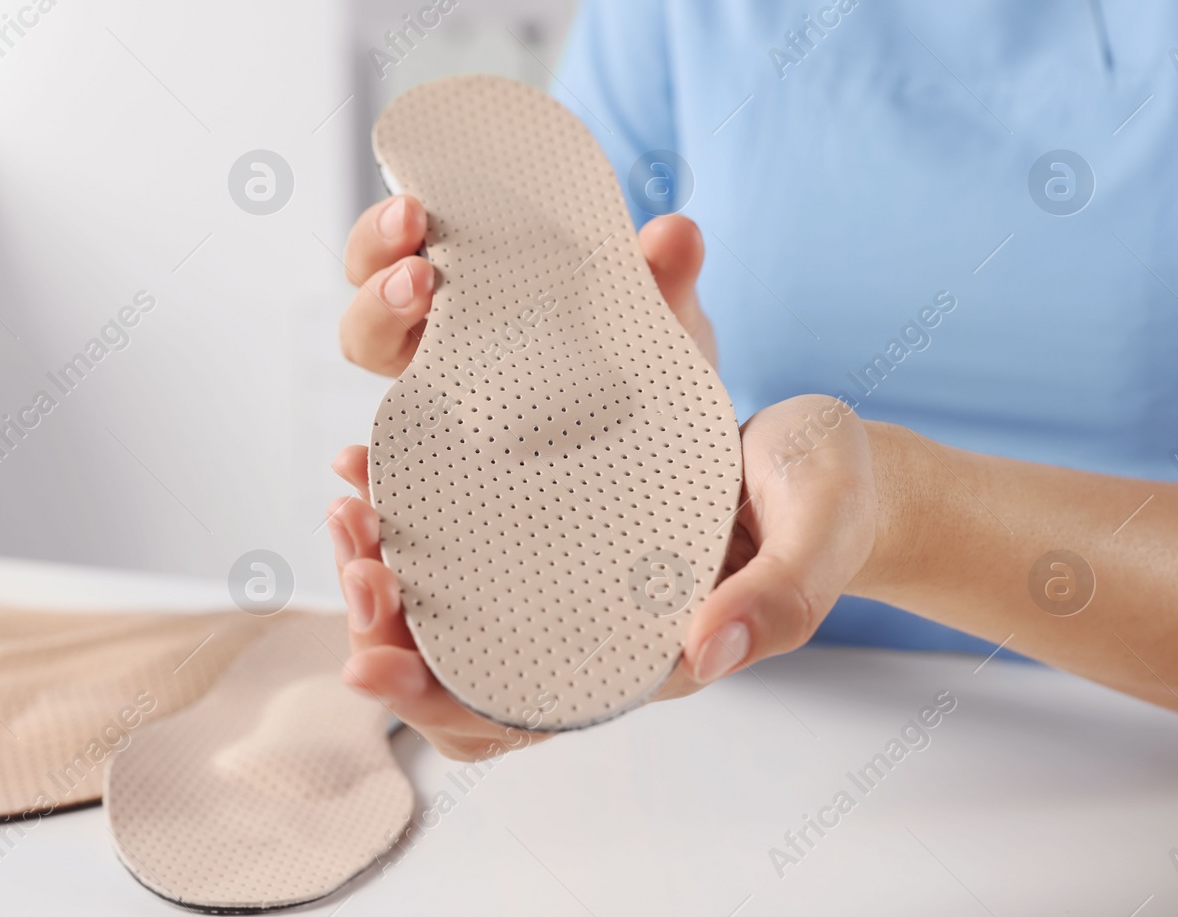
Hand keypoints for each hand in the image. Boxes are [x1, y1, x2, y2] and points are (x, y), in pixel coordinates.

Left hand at [330, 202, 887, 757]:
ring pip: (452, 607)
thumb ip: (780, 596)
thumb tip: (707, 651)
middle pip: (461, 668)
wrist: (825, 463)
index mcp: (646, 657)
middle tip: (351, 556)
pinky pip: (471, 538)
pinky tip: (380, 466)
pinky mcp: (563, 528)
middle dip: (386, 630)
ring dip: (388, 570)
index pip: (521, 713)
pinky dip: (418, 513)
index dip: (438, 702)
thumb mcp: (820, 533)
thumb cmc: (829, 501)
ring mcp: (573, 581)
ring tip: (349, 505)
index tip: (369, 660)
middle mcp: (592, 628)